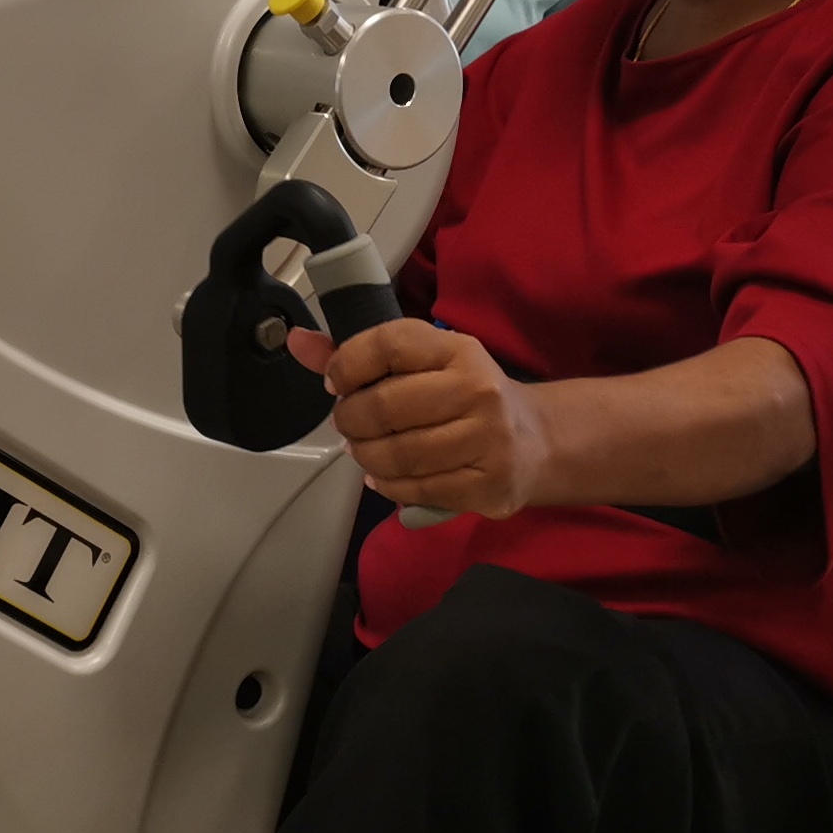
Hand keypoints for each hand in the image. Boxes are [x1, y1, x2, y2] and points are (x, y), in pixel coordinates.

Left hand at [288, 318, 544, 516]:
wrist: (536, 441)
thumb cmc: (466, 396)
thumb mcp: (424, 364)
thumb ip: (359, 355)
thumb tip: (296, 342)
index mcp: (459, 350)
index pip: (389, 344)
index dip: (347, 364)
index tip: (336, 382)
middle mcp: (477, 390)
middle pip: (385, 406)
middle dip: (350, 419)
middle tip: (349, 425)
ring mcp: (487, 440)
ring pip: (397, 454)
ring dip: (365, 457)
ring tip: (364, 450)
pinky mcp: (487, 485)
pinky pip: (415, 490)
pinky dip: (387, 486)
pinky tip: (384, 477)